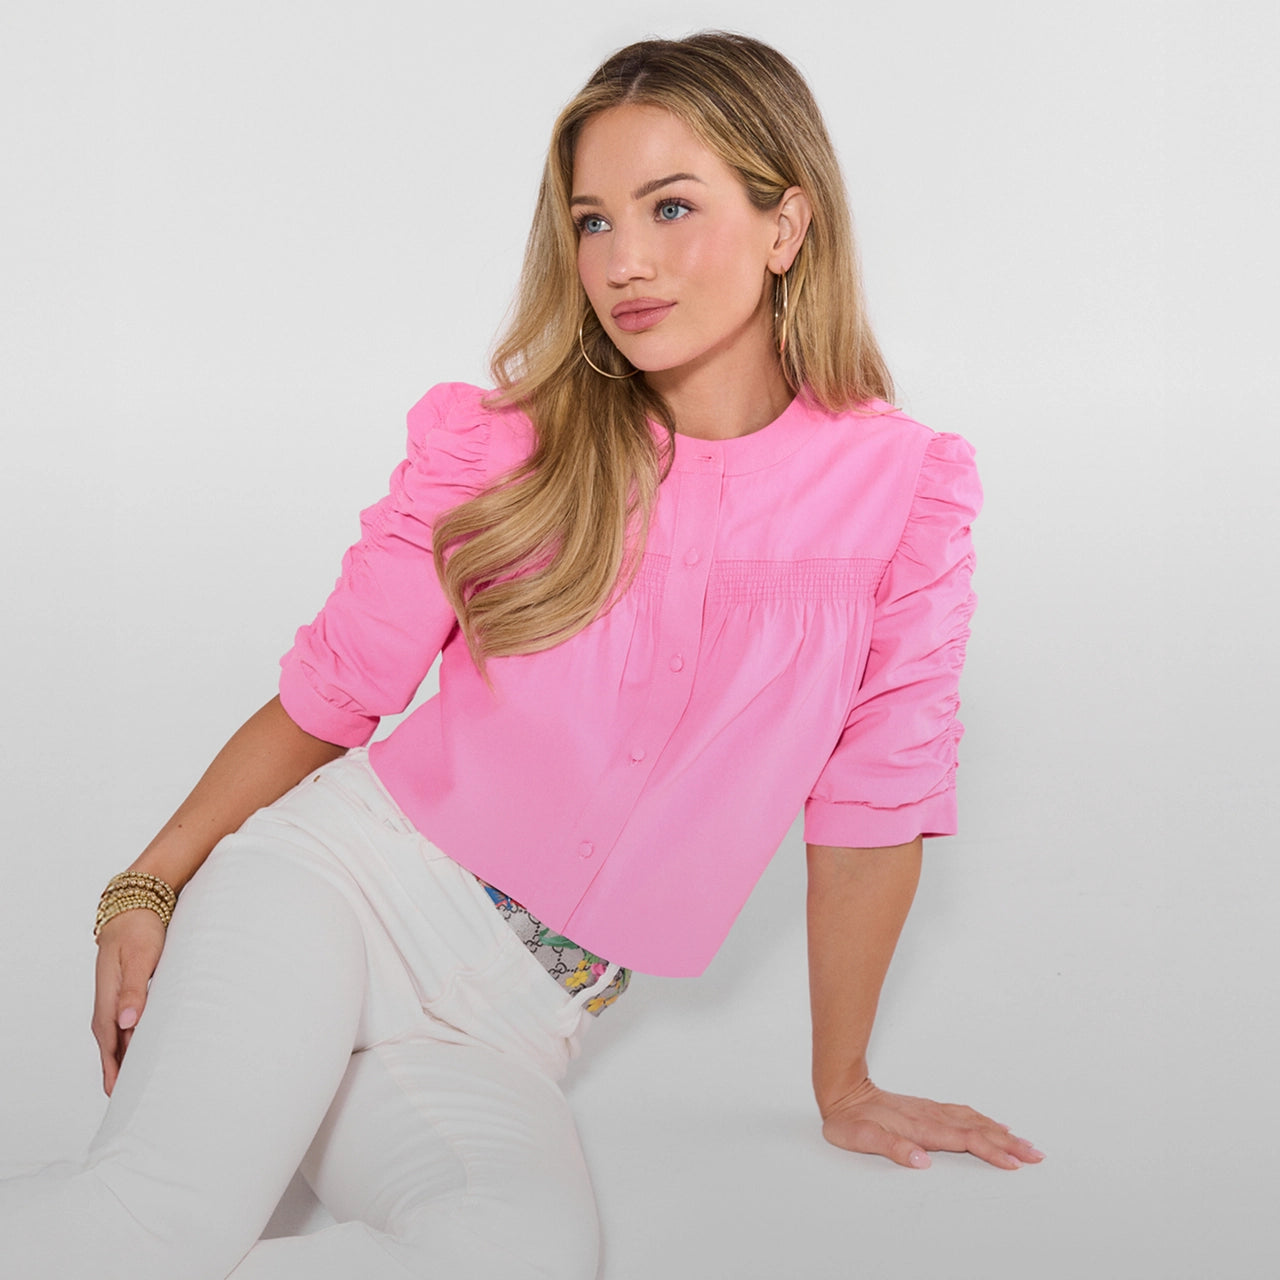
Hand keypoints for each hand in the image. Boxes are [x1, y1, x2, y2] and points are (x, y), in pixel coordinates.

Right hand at [92, 908, 166, 1095]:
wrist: (135, 907)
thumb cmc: (139, 931)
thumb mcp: (139, 958)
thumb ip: (134, 990)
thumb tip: (127, 1023)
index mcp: (108, 999)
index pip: (109, 1044)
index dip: (113, 1070)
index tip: (118, 1095)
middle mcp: (109, 1003)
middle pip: (112, 1046)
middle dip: (119, 1072)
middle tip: (130, 1101)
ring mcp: (117, 998)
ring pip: (120, 1037)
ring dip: (127, 1058)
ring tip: (139, 1084)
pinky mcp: (128, 993)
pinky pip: (128, 1024)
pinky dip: (135, 1040)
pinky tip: (145, 1049)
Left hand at [820, 1078, 1044, 1169]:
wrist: (841, 1091)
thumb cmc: (850, 1119)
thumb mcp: (862, 1138)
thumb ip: (891, 1147)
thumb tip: (920, 1160)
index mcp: (921, 1127)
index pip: (964, 1141)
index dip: (991, 1151)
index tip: (1015, 1163)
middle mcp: (931, 1117)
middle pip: (977, 1130)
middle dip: (1008, 1143)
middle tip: (1036, 1154)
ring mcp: (930, 1111)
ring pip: (973, 1121)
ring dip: (1000, 1132)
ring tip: (1024, 1142)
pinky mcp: (926, 1109)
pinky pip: (963, 1114)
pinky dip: (982, 1121)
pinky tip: (992, 1124)